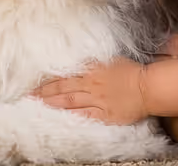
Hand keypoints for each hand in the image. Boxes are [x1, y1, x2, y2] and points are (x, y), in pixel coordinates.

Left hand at [32, 57, 147, 125]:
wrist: (148, 86)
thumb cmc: (131, 70)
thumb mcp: (108, 60)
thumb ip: (91, 62)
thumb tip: (77, 62)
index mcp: (91, 69)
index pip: (64, 74)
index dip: (49, 78)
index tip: (34, 81)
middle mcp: (91, 84)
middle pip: (63, 87)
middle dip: (45, 91)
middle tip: (29, 94)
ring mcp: (98, 100)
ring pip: (70, 101)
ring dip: (53, 102)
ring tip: (38, 104)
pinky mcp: (106, 113)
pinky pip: (86, 114)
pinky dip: (73, 114)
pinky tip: (62, 116)